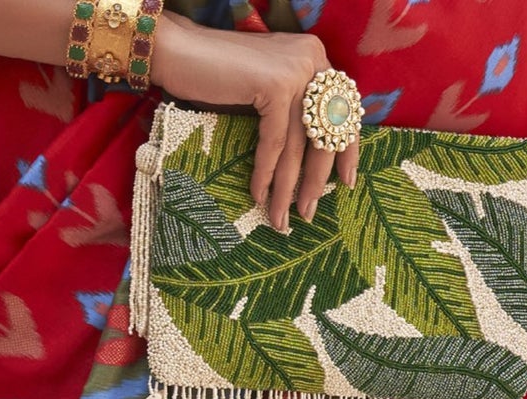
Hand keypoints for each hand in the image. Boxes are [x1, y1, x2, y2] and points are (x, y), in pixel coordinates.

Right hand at [150, 16, 359, 232]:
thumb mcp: (267, 90)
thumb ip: (293, 110)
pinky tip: (258, 196)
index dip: (346, 149)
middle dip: (315, 179)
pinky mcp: (275, 84)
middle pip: (324, 131)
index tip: (347, 183)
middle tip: (307, 214)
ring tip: (280, 219)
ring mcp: (295, 70)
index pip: (342, 110)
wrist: (179, 51)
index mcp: (315, 56)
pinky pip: (275, 143)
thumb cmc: (218, 77)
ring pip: (298, 144)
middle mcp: (312, 58)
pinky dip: (265, 173)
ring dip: (287, 188)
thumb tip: (314, 161)